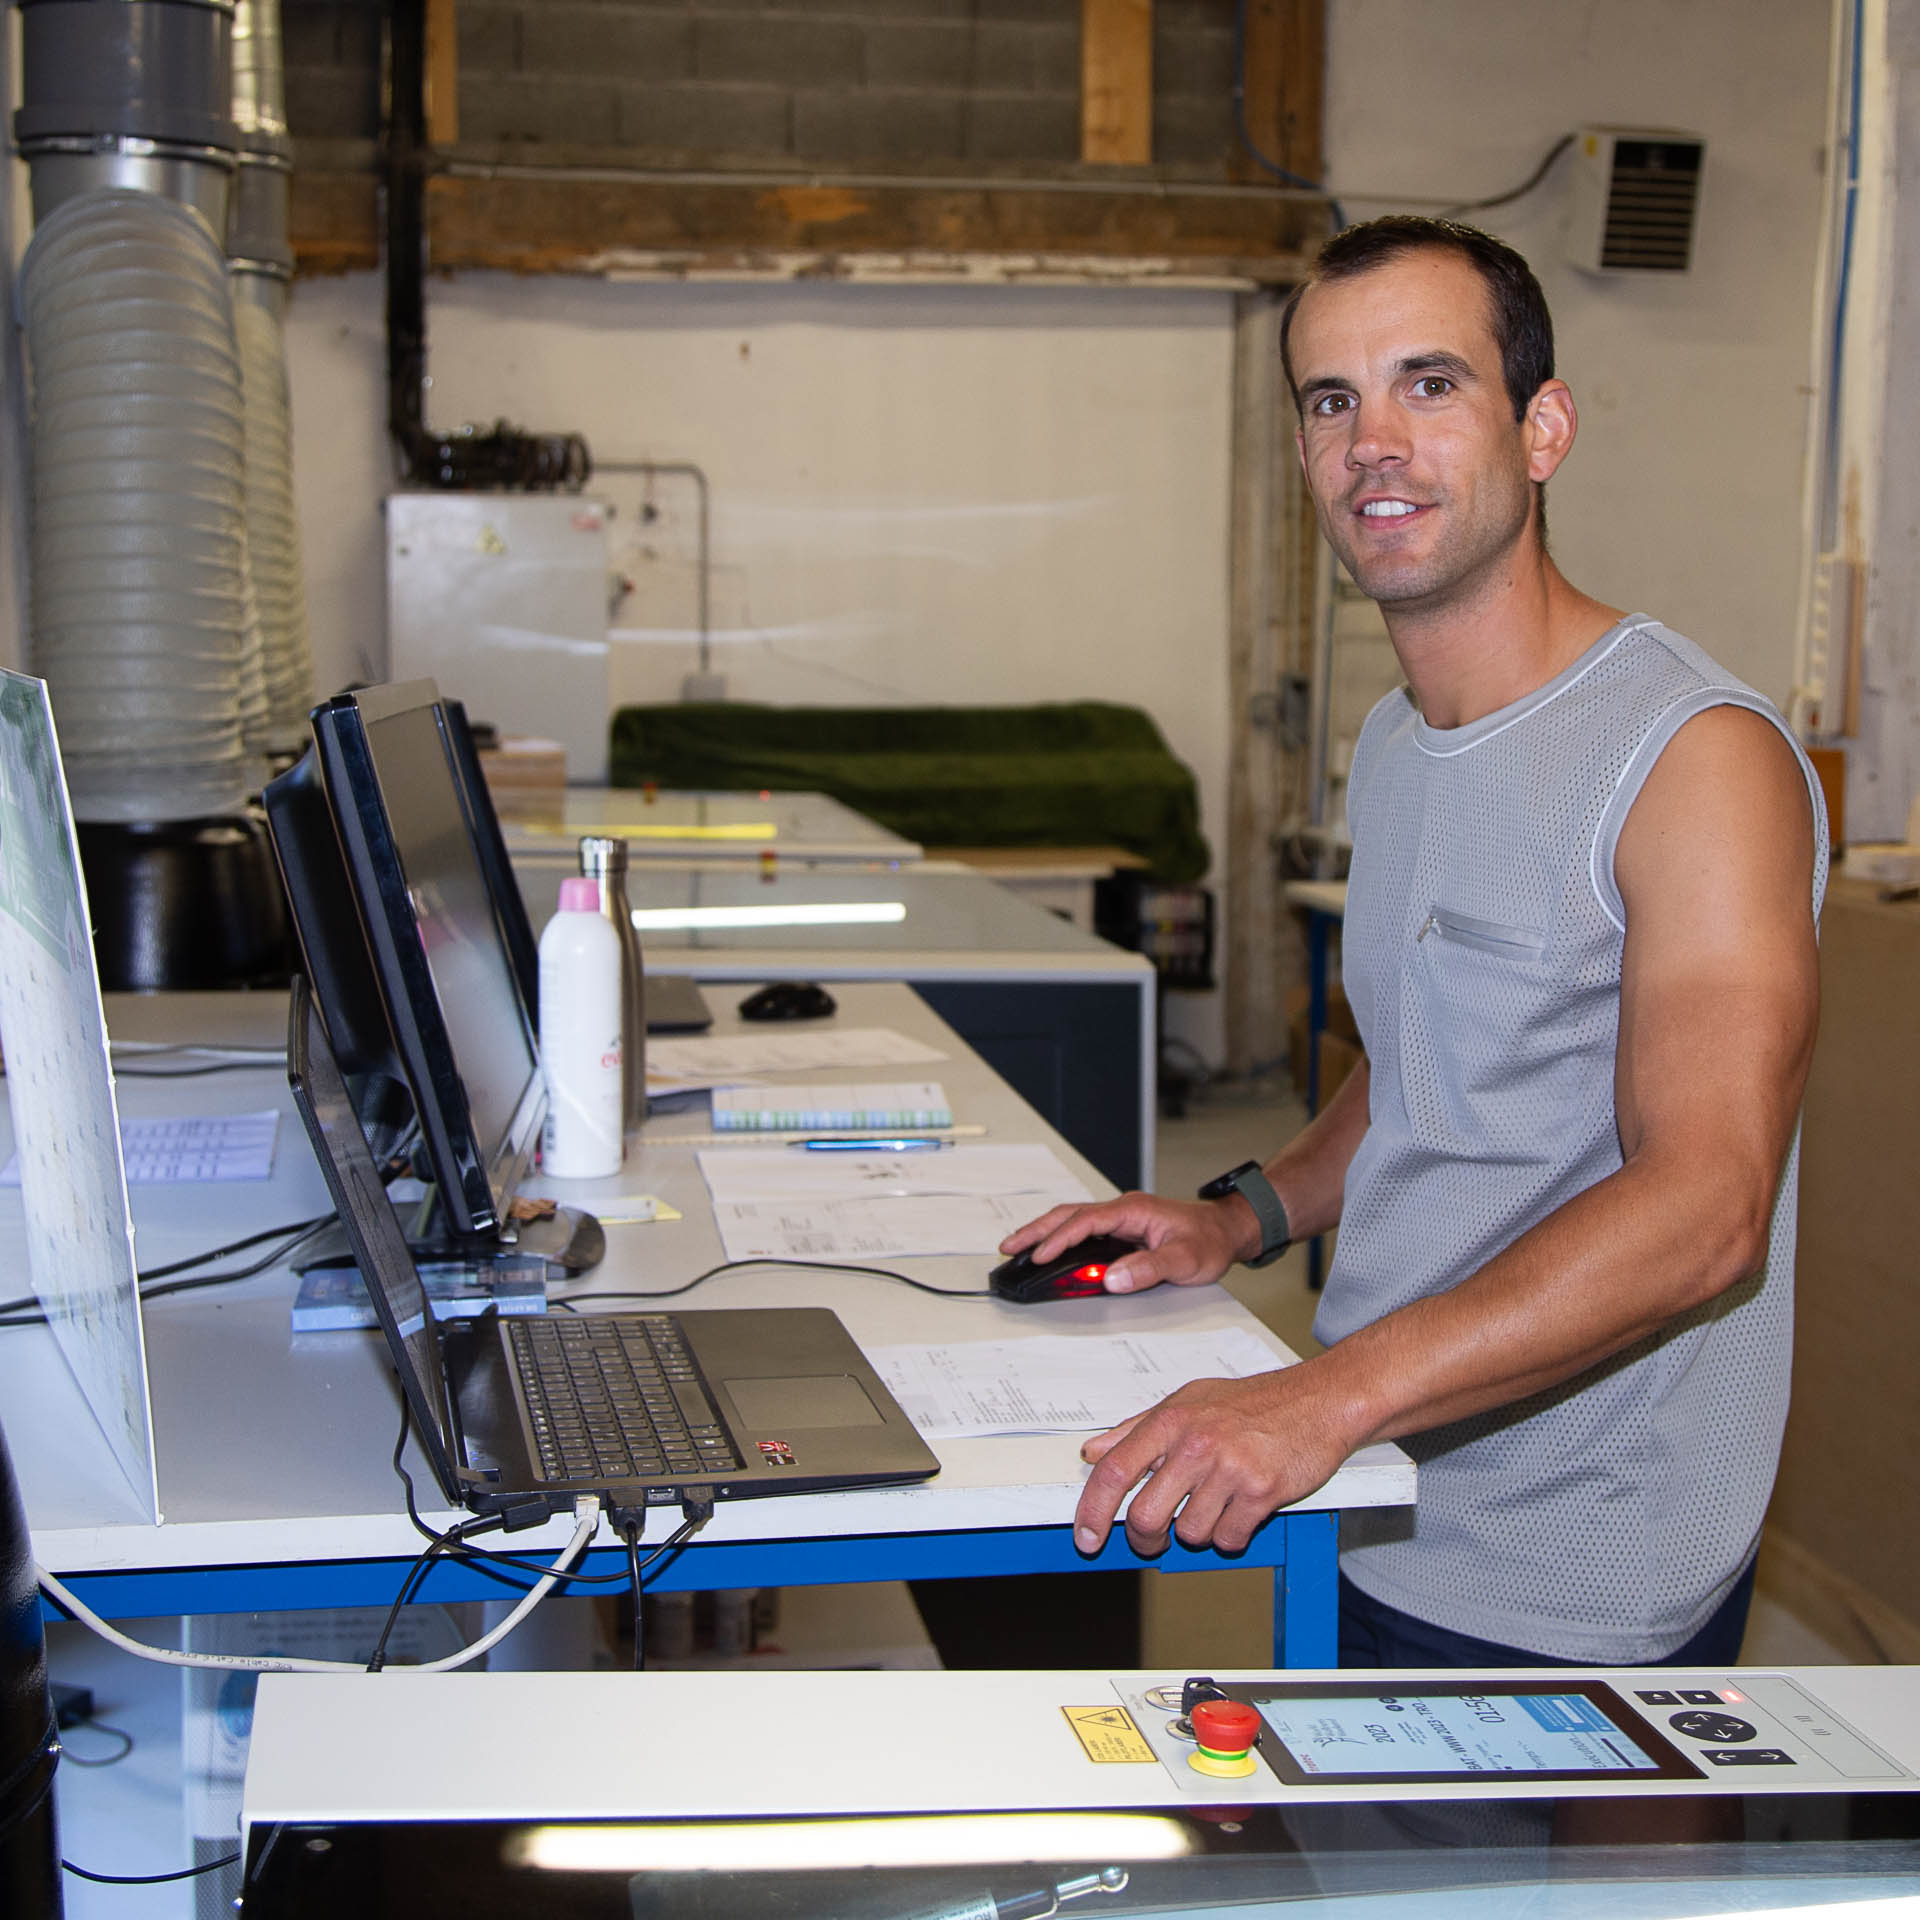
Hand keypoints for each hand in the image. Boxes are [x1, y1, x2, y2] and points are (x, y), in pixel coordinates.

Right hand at [997, 1191, 1250, 1293]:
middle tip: (1009, 1246)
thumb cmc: (1209, 1241)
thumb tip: (1112, 1278)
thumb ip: (1148, 1268)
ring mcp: (1122, 1220)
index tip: (1039, 1256)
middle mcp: (1123, 1211)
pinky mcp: (1123, 1231)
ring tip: (1018, 1248)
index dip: (1060, 1239)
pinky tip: (1050, 1251)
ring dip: (1045, 1233)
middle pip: (1069, 1215)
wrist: (1227, 1231)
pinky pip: (1084, 1232)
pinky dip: (1062, 1239)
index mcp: (1133, 1211)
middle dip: (1036, 1231)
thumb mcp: (1185, 1259)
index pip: (1086, 1222)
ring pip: (1073, 1221)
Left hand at [1072, 1366, 1359, 1554]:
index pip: (1115, 1471)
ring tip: (1218, 1502)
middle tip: (1155, 1539)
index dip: (1093, 1510)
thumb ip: (1138, 1429)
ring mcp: (1229, 1469)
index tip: (1087, 1536)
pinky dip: (1233, 1534)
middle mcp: (1196, 1444)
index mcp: (1172, 1421)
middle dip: (1146, 1539)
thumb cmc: (1254, 1402)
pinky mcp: (1261, 1492)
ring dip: (1200, 1530)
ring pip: (1191, 1533)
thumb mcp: (1189, 1400)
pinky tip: (1243, 1509)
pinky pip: (1230, 1538)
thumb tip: (1094, 1452)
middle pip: (1146, 1516)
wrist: (1318, 1400)